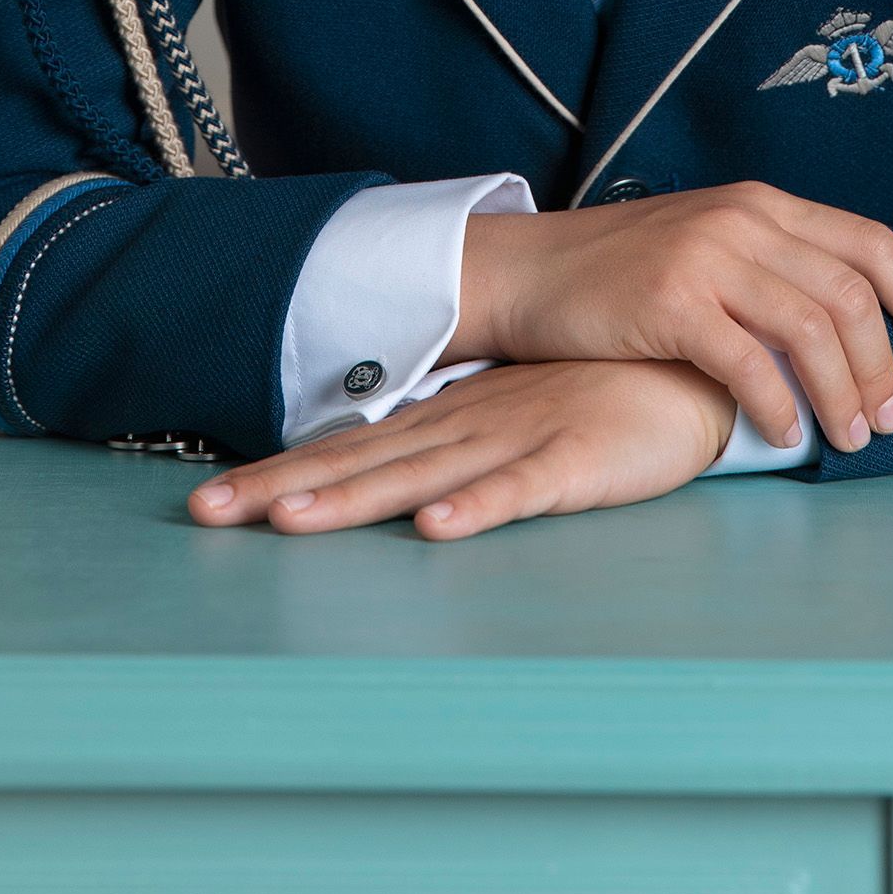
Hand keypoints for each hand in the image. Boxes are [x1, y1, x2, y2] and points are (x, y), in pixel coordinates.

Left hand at [187, 359, 736, 539]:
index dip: (277, 474)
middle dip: (281, 490)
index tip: (207, 501)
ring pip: (422, 476)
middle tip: (205, 513)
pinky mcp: (574, 460)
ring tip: (289, 521)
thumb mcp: (509, 417)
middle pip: (362, 465)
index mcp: (449, 421)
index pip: (349, 451)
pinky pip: (520, 488)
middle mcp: (467, 428)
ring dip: (356, 499)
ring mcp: (518, 439)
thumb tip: (383, 475)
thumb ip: (451, 445)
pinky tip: (437, 526)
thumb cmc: (593, 395)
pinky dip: (477, 506)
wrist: (686, 366)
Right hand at [452, 181, 892, 457]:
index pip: (869, 241)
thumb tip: (849, 326)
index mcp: (762, 204)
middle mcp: (743, 221)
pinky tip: (787, 434)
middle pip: (849, 293)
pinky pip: (748, 362)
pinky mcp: (670, 303)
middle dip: (884, 364)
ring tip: (853, 438)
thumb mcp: (709, 243)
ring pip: (811, 329)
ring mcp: (707, 259)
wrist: (531, 271)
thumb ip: (773, 267)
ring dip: (844, 392)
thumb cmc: (624, 271)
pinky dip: (779, 405)